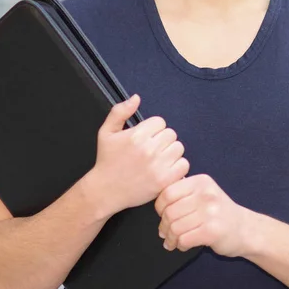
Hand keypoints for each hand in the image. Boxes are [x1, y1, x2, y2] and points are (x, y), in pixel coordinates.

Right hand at [87, 95, 189, 217]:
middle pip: (171, 134)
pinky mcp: (164, 181)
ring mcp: (158, 166)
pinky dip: (177, 166)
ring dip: (171, 152)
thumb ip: (120, 111)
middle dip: (162, 140)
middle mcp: (149, 149)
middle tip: (152, 149)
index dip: (153, 129)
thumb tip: (136, 98)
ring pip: (178, 148)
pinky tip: (165, 169)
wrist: (105, 190)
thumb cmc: (107, 160)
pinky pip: (183, 165)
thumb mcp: (106, 132)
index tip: (145, 138)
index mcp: (137, 135)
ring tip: (158, 159)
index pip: (160, 122)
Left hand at [155, 174, 250, 257]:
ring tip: (172, 241)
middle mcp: (205, 194)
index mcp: (200, 181)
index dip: (159, 207)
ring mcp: (210, 212)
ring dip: (170, 238)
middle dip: (163, 226)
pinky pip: (184, 239)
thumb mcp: (204, 193)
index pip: (167, 192)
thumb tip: (157, 197)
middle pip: (170, 211)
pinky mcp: (212, 231)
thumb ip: (184, 191)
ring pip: (175, 227)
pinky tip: (183, 245)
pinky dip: (180, 245)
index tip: (162, 215)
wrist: (246, 229)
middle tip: (164, 233)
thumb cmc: (219, 212)